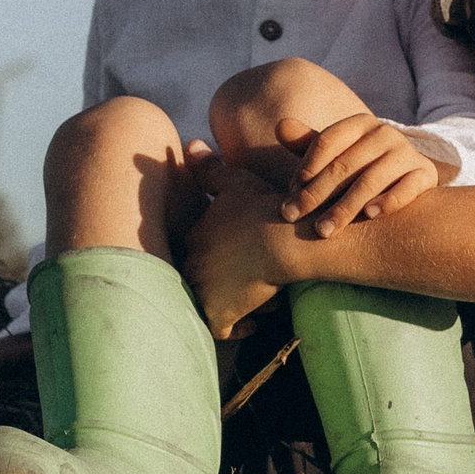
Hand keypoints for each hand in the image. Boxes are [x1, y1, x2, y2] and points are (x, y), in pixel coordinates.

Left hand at [185, 162, 292, 339]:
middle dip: (213, 281)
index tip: (232, 257)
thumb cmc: (265, 205)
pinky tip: (253, 324)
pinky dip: (236, 328)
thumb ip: (209, 168)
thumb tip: (189, 143)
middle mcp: (190, 265)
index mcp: (194, 237)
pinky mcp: (219, 312)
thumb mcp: (235, 181)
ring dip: (223, 303)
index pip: (192, 251)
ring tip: (246, 301)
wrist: (284, 236)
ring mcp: (202, 291)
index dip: (212, 255)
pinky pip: (221, 330)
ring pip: (203, 304)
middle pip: (193, 279)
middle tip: (239, 282)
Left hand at [279, 114, 441, 236]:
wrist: (409, 177)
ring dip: (345, 207)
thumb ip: (308, 144)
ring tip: (325, 230)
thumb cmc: (361, 167)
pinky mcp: (426, 174)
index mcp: (360, 123)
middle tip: (294, 218)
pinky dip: (389, 201)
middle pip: (344, 165)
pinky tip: (370, 215)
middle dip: (316, 194)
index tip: (289, 196)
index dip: (304, 169)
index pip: (326, 142)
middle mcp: (385, 133)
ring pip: (371, 180)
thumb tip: (280, 126)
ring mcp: (407, 153)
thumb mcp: (335, 154)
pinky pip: (407, 188)